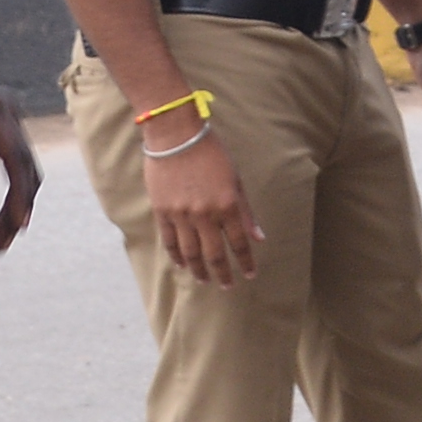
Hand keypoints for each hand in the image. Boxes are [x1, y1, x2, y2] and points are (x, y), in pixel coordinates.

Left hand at [0, 36, 45, 249]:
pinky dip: (10, 191)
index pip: (17, 160)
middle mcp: (7, 112)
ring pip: (24, 169)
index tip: (16, 226)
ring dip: (15, 204)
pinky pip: (13, 163)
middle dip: (18, 210)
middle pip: (27, 169)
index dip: (20, 196)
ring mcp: (6, 118)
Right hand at [146, 123, 263, 286]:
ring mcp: (181, 215)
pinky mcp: (162, 211)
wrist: (175, 135)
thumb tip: (259, 237)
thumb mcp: (235, 179)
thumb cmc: (211, 153)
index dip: (246, 261)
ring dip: (199, 270)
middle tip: (227, 286)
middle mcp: (205, 215)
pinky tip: (183, 265)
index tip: (250, 275)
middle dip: (223, 274)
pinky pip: (170, 241)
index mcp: (227, 205)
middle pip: (214, 255)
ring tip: (204, 280)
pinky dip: (176, 256)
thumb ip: (246, 211)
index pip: (239, 243)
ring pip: (191, 253)